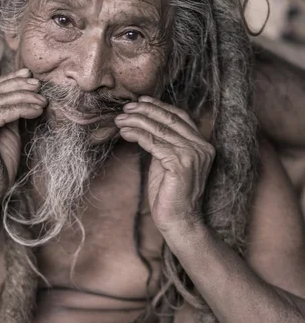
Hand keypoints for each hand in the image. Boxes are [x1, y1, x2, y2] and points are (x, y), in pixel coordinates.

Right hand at [0, 68, 46, 211]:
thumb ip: (11, 114)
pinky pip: (2, 113)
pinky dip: (22, 109)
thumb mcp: (8, 133)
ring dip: (25, 98)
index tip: (29, 75)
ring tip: (43, 100)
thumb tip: (28, 95)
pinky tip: (37, 111)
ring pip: (0, 100)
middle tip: (39, 84)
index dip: (10, 79)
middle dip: (19, 85)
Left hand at [114, 96, 214, 241]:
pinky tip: (125, 133)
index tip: (141, 101)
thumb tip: (145, 125)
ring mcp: (193, 155)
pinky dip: (137, 135)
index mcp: (202, 145)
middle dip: (146, 110)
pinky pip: (154, 143)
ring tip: (120, 119)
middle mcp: (202, 147)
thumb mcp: (168, 163)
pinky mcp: (181, 164)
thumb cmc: (170, 195)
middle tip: (126, 107)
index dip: (160, 106)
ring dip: (137, 121)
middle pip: (170, 120)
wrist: (179, 221)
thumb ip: (164, 144)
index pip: (180, 117)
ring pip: (160, 129)